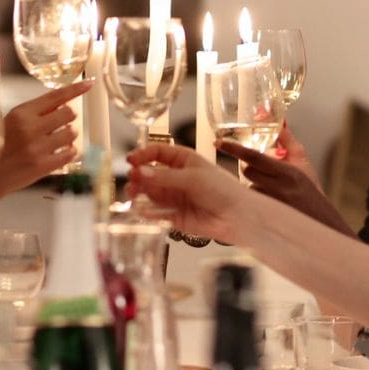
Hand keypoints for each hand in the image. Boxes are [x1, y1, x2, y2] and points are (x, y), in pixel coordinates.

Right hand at [0, 80, 92, 194]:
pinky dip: (69, 152)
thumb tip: (60, 104)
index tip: (89, 83)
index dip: (75, 89)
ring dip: (68, 135)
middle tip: (59, 124)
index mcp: (21, 113)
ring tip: (56, 140)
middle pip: (69, 113)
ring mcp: (38, 148)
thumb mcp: (9, 121)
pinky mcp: (44, 166)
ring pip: (72, 133)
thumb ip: (33, 112)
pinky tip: (59, 153)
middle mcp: (30, 128)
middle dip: (68, 117)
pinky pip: (70, 154)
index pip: (55, 96)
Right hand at [124, 142, 254, 244]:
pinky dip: (147, 212)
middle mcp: (177, 177)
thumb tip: (139, 172)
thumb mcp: (193, 178)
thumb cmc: (222, 190)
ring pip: (150, 193)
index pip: (158, 153)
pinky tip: (141, 210)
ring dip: (139, 193)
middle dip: (138, 176)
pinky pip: (156, 212)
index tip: (131, 160)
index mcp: (184, 160)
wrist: (238, 217)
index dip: (143, 155)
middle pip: (150, 174)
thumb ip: (165, 177)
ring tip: (133, 194)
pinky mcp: (174, 216)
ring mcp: (175, 196)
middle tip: (132, 180)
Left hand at [218, 124, 324, 214]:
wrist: (321, 221)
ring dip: (254, 185)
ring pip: (248, 187)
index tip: (219, 143)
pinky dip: (255, 199)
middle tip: (261, 171)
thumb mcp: (301, 162)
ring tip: (271, 191)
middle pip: (247, 171)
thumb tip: (280, 119)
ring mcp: (271, 204)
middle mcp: (279, 188)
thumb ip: (287, 140)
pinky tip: (269, 202)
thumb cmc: (310, 191)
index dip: (234, 148)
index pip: (254, 156)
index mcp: (287, 172)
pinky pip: (251, 202)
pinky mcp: (266, 215)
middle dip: (250, 168)